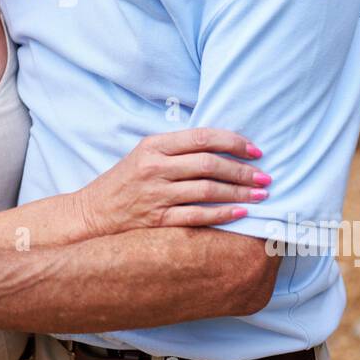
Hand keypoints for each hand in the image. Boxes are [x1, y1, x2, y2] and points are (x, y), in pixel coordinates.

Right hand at [77, 128, 270, 237]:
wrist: (93, 213)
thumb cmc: (124, 182)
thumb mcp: (145, 155)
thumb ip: (178, 149)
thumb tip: (223, 147)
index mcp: (154, 146)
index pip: (203, 138)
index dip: (234, 143)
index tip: (256, 151)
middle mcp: (154, 168)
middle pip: (209, 164)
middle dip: (242, 171)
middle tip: (265, 177)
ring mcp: (155, 195)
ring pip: (207, 190)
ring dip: (239, 193)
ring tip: (261, 196)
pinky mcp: (156, 220)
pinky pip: (196, 216)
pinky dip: (222, 214)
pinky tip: (241, 214)